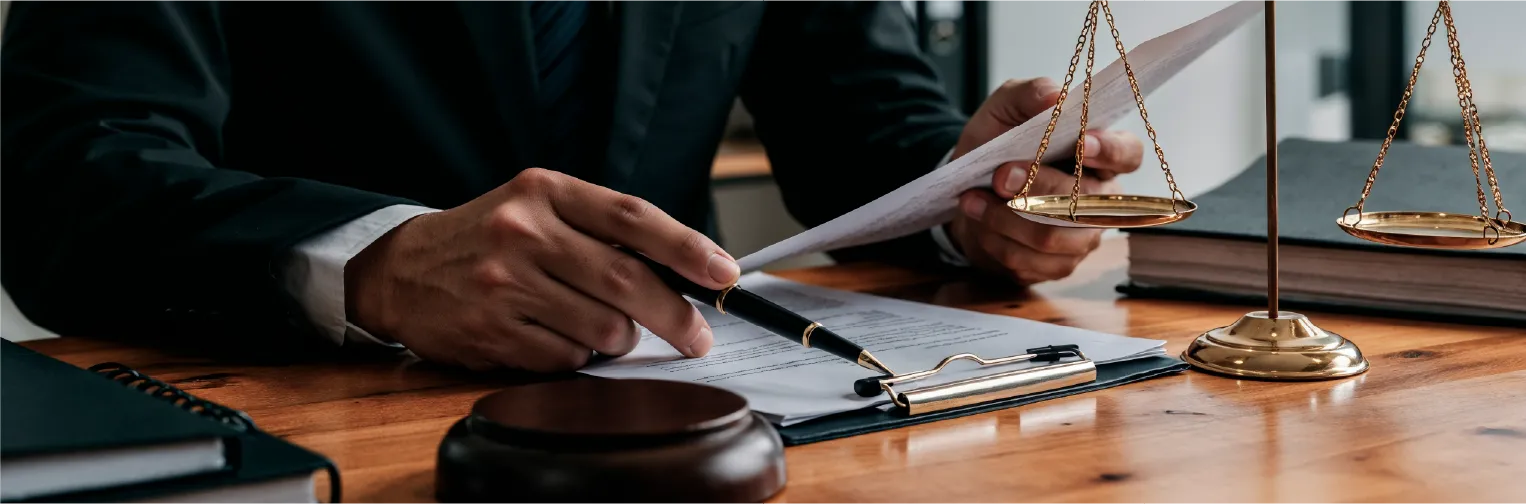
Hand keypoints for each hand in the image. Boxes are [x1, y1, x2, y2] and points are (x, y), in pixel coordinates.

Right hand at [345, 168, 738, 371]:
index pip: (631, 217)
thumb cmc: (487, 237)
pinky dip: (577, 355)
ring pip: (603, 328)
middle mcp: (523, 232)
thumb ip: (601, 228)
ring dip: (620, 339)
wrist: (400, 270)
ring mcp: (505, 283)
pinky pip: (567, 357)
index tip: (724, 272)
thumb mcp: (537, 207)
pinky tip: (558, 337)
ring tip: (604, 328)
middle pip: (625, 281)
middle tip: (697, 335)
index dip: (686, 247)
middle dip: (675, 316)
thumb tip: (684, 269)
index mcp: (544, 191)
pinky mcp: (492, 331)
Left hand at [946, 78, 1143, 284]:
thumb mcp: (1004, 109)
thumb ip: (1028, 94)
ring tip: (973, 199)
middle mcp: (1100, 199)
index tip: (1080, 143)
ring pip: (1052, 236)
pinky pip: (1029, 262)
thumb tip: (1053, 96)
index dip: (1110, 152)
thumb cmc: (996, 144)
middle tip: (999, 175)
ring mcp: (1082, 237)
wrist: (965, 189)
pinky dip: (995, 240)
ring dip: (1006, 217)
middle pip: (1084, 200)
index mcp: (1099, 155)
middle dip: (1037, 186)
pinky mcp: (1056, 265)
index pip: (1128, 154)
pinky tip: (978, 219)